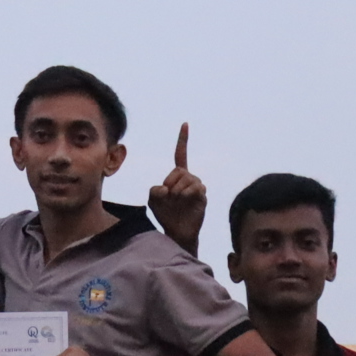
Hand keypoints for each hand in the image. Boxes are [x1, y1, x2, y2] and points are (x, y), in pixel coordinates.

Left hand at [147, 123, 205, 256]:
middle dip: (171, 182)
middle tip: (168, 196)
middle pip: (179, 170)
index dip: (183, 140)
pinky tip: (185, 202)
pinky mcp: (203, 196)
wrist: (177, 231)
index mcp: (177, 175)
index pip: (180, 154)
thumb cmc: (165, 214)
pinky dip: (186, 194)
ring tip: (176, 201)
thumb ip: (154, 190)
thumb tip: (167, 189)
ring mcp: (198, 186)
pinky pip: (196, 188)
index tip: (185, 124)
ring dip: (177, 191)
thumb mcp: (152, 200)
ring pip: (187, 179)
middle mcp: (189, 178)